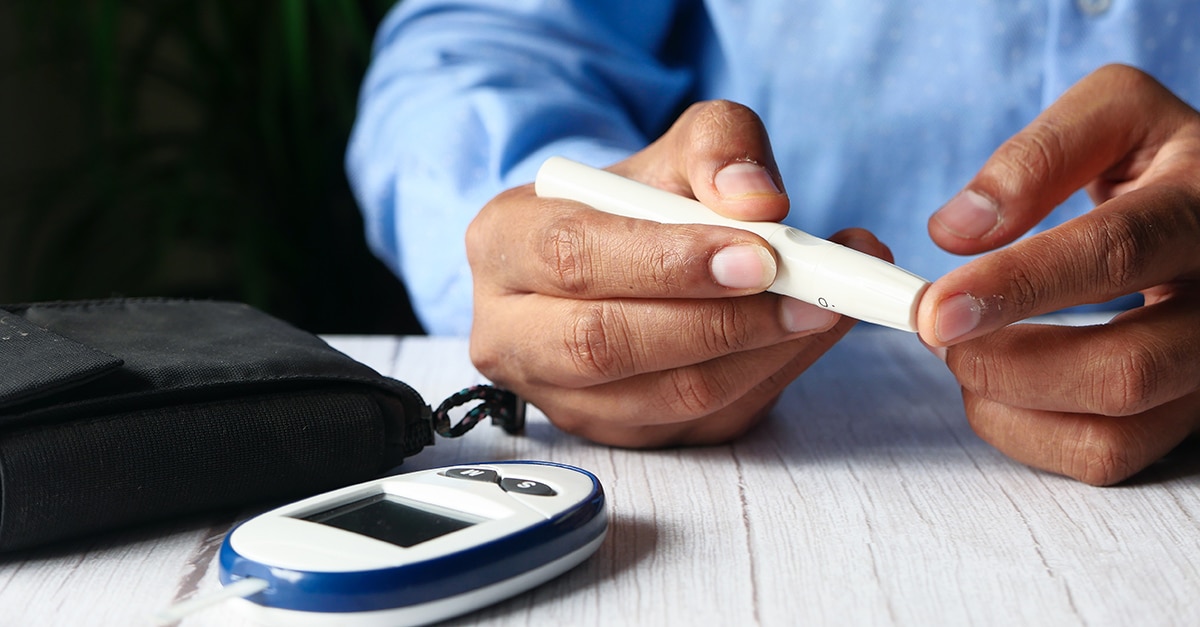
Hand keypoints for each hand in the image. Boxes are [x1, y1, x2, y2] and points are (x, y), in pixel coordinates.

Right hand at [467, 101, 890, 446]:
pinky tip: (812, 334)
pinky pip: (702, 421)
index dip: (668, 262)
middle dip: (718, 323)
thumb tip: (757, 199)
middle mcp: (511, 333)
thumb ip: (717, 148)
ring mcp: (561, 397)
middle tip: (810, 293)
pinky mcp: (618, 435)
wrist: (626, 256)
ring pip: (662, 396)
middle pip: (604, 344)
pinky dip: (771, 378)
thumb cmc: (639, 201)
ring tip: (830, 306)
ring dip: (760, 355)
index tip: (759, 255)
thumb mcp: (675, 148)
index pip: (574, 258)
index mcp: (503, 244)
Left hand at [920, 64, 1199, 484]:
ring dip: (1008, 402)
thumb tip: (957, 230)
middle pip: (1125, 369)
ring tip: (964, 352)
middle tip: (938, 330)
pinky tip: (997, 385)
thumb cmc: (1161, 157)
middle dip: (1005, 363)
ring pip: (1114, 431)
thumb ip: (1037, 156)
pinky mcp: (1192, 413)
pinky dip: (1028, 433)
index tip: (936, 309)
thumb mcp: (1114, 114)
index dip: (1017, 286)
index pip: (1116, 253)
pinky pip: (1109, 456)